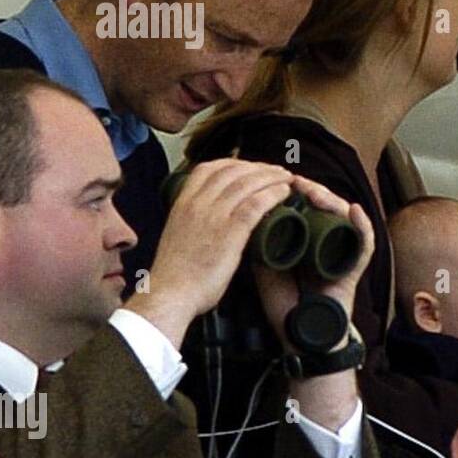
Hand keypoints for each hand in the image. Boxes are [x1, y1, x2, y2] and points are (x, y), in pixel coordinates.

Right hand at [127, 159, 293, 346]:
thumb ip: (193, 222)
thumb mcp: (178, 235)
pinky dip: (272, 194)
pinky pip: (255, 204)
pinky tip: (284, 192)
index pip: (208, 168)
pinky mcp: (229, 232)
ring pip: (247, 183)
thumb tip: (211, 220)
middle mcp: (197, 204)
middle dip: (258, 167)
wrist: (171, 294)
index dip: (233, 163)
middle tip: (275, 171)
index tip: (249, 167)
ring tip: (286, 178)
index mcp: (182, 203)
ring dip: (271, 177)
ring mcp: (213, 216)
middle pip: (232, 171)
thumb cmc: (176, 274)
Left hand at [251, 174, 375, 351]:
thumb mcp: (263, 265)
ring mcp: (342, 251)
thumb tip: (245, 216)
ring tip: (315, 193)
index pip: (305, 205)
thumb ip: (258, 242)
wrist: (299, 333)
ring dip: (331, 200)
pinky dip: (362, 225)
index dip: (294, 190)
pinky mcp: (354, 266)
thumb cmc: (285, 303)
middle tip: (295, 182)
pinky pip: (364, 242)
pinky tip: (352, 210)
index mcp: (305, 239)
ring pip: (344, 216)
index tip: (277, 180)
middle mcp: (327, 241)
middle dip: (311, 190)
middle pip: (325, 206)